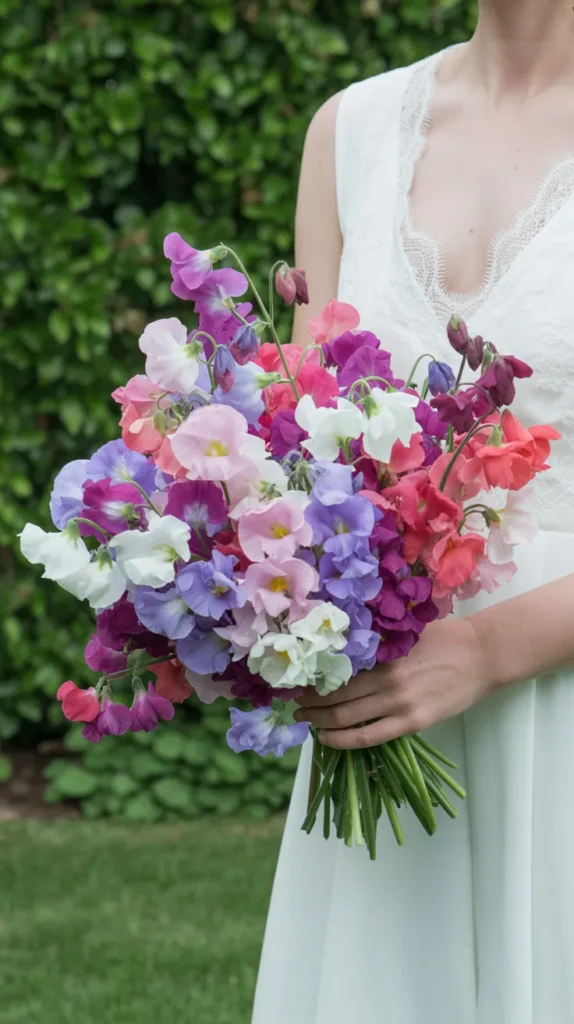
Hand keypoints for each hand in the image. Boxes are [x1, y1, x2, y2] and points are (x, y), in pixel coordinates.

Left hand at [294, 617, 492, 748]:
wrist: (481, 655)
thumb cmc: (442, 638)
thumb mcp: (404, 632)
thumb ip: (376, 642)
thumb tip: (340, 645)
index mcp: (382, 655)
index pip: (336, 672)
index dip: (313, 680)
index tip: (297, 682)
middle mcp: (386, 681)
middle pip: (335, 698)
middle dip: (310, 703)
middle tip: (294, 705)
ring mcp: (400, 705)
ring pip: (347, 719)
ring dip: (320, 722)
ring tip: (305, 721)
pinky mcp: (413, 723)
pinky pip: (370, 737)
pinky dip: (343, 740)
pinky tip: (328, 738)